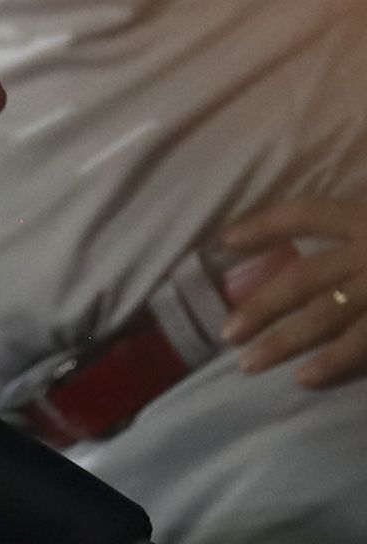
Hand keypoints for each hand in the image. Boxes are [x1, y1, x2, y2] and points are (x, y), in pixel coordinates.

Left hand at [218, 197, 366, 388]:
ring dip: (285, 342)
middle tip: (227, 333)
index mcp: (366, 217)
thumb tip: (332, 200)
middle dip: (263, 306)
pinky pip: (363, 345)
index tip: (225, 240)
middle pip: (304, 279)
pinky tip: (306, 379)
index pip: (304, 216)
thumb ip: (355, 202)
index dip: (264, 226)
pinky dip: (334, 363)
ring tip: (249, 364)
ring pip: (326, 317)